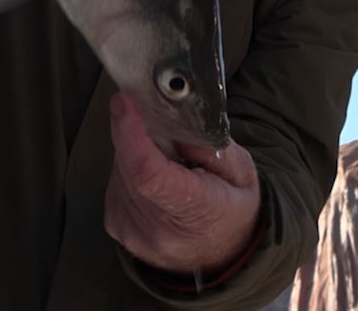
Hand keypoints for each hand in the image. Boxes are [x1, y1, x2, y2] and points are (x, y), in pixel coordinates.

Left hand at [104, 93, 262, 274]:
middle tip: (158, 125)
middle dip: (136, 134)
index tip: (124, 103)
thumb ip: (211, 144)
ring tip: (165, 160)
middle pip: (129, 166)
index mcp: (199, 211)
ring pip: (119, 172)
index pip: (150, 174)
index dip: (130, 135)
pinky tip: (152, 176)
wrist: (224, 254)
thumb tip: (171, 121)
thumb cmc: (233, 208)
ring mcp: (136, 234)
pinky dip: (129, 170)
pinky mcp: (120, 229)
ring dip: (133, 153)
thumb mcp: (242, 170)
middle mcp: (161, 230)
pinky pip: (115, 183)